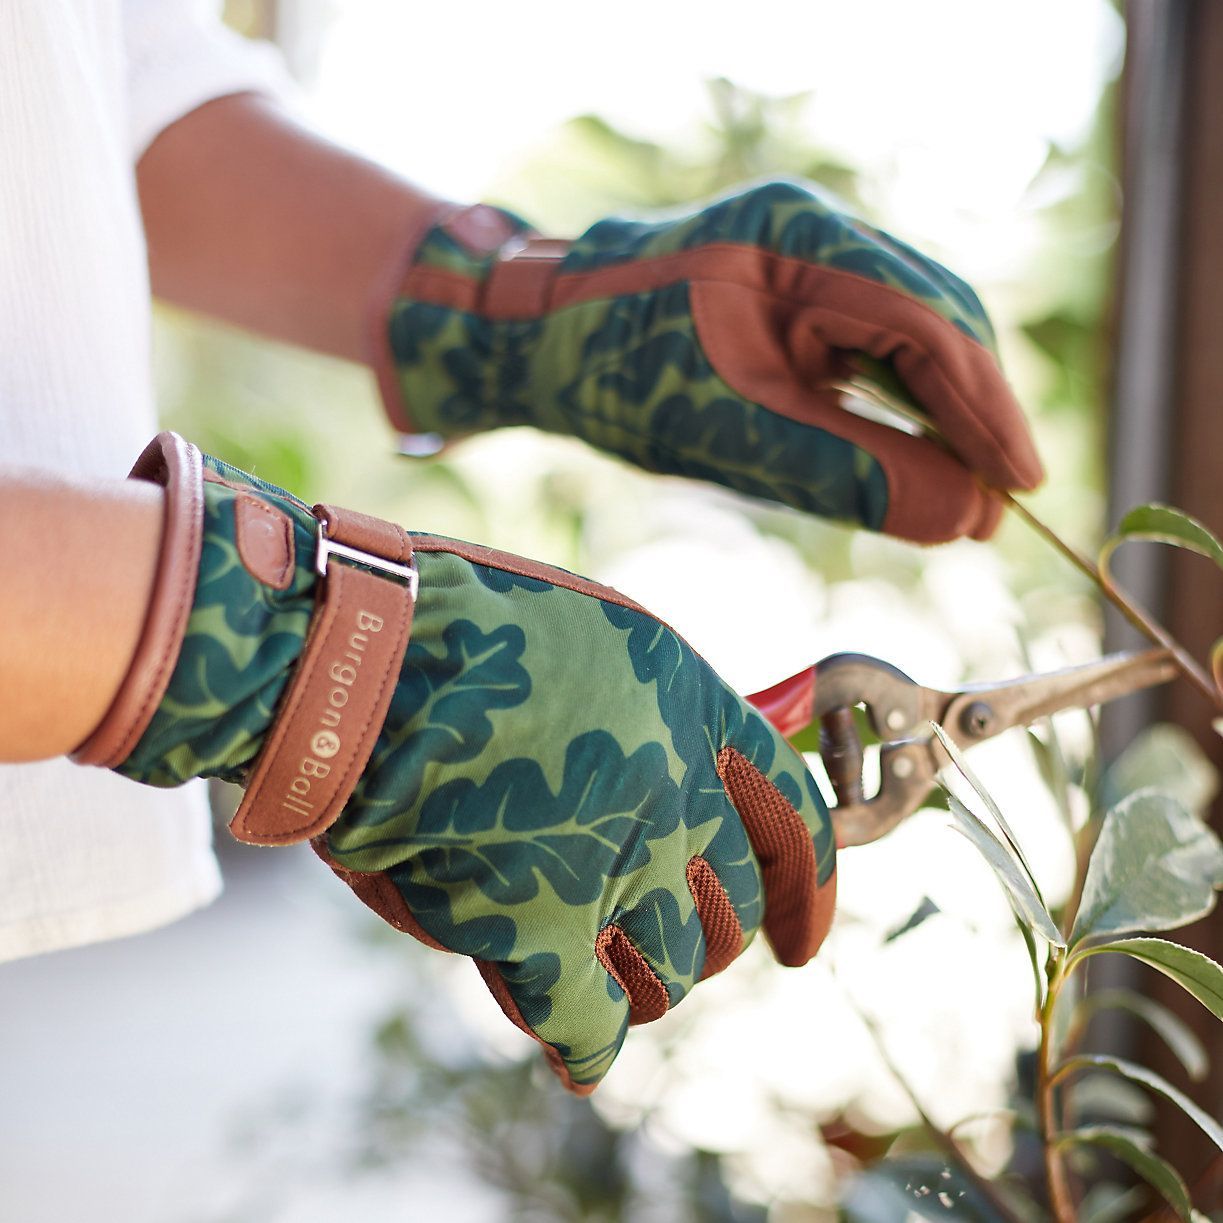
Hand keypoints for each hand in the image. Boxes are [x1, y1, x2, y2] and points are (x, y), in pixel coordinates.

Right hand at [83, 434, 836, 1093]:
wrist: (354, 657)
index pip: (793, 819)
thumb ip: (648, 710)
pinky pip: (589, 1025)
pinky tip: (577, 1051)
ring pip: (673, 974)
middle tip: (669, 943)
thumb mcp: (589, 634)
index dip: (809, 890)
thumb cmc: (454, 627)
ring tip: (606, 974)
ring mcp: (613, 859)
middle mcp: (673, 786)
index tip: (801, 939)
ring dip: (643, 982)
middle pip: (735, 910)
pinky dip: (584, 1044)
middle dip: (710, 938)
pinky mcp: (538, 927)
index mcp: (691, 706)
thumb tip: (683, 781)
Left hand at [379, 181, 1042, 543]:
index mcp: (800, 238)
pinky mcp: (800, 295)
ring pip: (913, 340)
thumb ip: (846, 472)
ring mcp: (811, 260)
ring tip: (972, 499)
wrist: (543, 341)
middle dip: (975, 416)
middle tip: (1000, 506)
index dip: (984, 410)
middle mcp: (818, 234)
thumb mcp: (730, 432)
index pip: (927, 324)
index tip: (1019, 485)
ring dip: (945, 417)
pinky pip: (874, 351)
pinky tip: (920, 460)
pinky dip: (902, 410)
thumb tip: (958, 517)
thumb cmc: (616, 374)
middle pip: (937, 323)